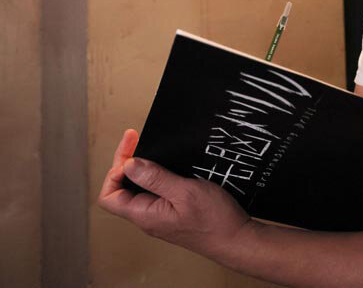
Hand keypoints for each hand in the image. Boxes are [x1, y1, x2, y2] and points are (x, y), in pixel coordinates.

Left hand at [97, 129, 250, 260]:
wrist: (236, 239)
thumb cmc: (214, 221)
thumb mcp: (185, 192)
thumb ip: (155, 178)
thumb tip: (129, 165)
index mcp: (145, 214)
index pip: (110, 196)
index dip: (114, 172)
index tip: (131, 153)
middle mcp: (149, 216)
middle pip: (123, 190)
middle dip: (126, 163)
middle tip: (136, 139)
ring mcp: (161, 215)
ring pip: (140, 190)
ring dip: (142, 168)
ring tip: (151, 148)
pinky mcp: (174, 212)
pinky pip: (156, 192)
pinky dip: (157, 175)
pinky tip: (168, 165)